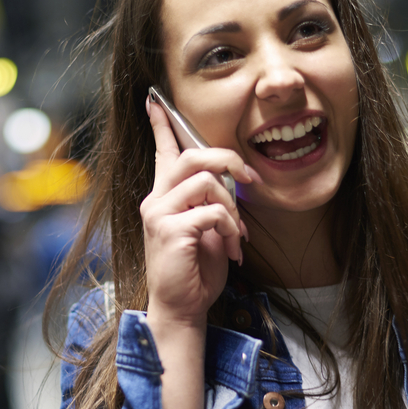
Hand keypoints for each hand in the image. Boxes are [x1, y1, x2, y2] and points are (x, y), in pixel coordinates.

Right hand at [141, 96, 255, 325]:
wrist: (182, 308)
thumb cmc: (195, 272)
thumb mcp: (208, 229)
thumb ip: (212, 202)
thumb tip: (234, 184)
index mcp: (163, 197)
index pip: (162, 151)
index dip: (161, 124)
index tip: (156, 100)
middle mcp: (155, 200)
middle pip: (193, 155)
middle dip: (229, 161)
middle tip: (251, 179)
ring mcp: (159, 214)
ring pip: (206, 181)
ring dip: (233, 207)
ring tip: (237, 234)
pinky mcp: (170, 230)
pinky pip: (212, 212)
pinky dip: (231, 228)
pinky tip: (232, 249)